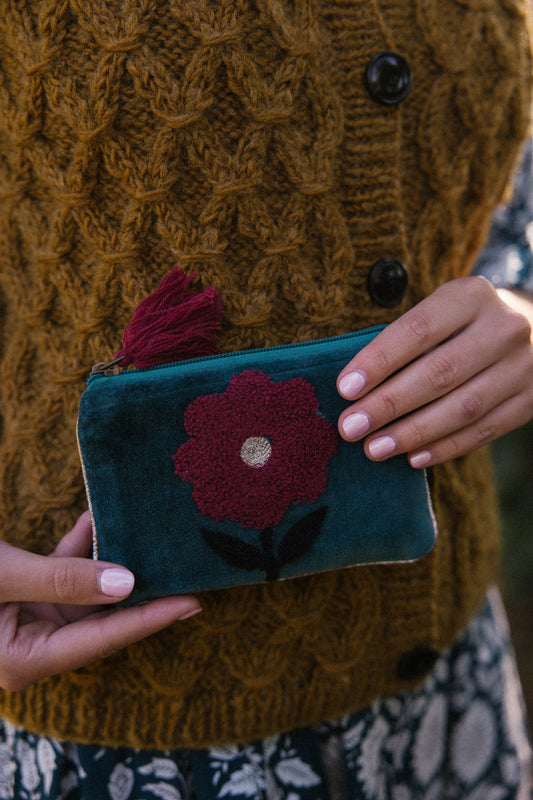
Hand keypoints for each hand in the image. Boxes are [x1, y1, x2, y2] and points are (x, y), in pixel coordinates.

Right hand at [0, 512, 201, 690]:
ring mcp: (31, 622)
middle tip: (185, 572)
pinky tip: (93, 521)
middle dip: (140, 589)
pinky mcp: (26, 598)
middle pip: (101, 619)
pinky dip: (78, 548)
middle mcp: (33, 648)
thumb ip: (62, 581)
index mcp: (25, 661)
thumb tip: (125, 583)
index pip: (103, 639)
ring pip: (85, 592)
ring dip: (107, 558)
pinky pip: (62, 574)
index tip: (192, 602)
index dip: (150, 618)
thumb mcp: (4, 577)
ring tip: (145, 536)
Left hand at [337, 276, 532, 466]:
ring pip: (463, 408)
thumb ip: (403, 341)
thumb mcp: (437, 311)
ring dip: (413, 433)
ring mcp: (523, 365)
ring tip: (375, 448)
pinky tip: (414, 458)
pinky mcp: (530, 398)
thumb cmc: (460, 324)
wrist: (527, 327)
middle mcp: (503, 327)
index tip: (345, 389)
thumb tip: (353, 389)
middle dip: (388, 404)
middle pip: (439, 373)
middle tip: (350, 427)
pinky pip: (485, 430)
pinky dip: (446, 447)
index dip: (379, 361)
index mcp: (471, 296)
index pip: (418, 330)